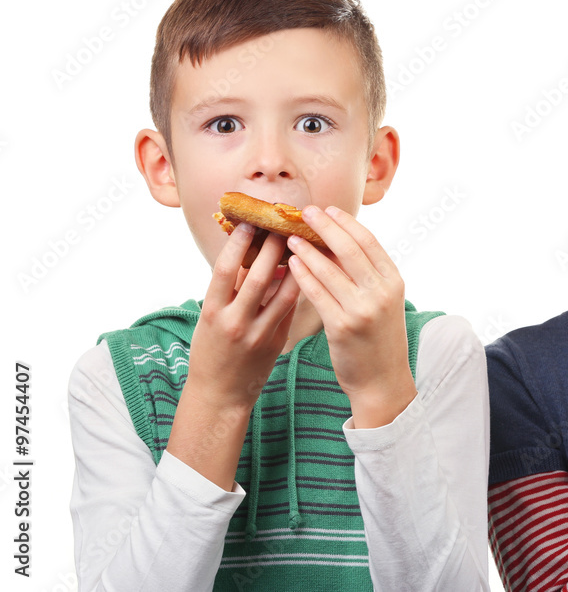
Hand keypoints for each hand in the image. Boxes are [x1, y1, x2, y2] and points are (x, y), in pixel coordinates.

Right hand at [167, 223, 299, 488]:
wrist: (219, 394)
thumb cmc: (212, 349)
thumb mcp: (211, 317)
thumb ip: (229, 290)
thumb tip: (249, 254)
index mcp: (212, 311)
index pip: (224, 270)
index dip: (237, 244)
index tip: (249, 222)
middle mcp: (234, 321)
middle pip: (256, 277)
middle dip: (271, 248)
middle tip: (284, 224)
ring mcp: (256, 334)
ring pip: (281, 293)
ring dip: (294, 266)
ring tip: (303, 242)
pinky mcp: (275, 342)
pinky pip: (290, 310)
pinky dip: (298, 288)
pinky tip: (309, 271)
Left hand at [287, 206, 411, 428]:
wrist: (382, 380)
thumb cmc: (379, 338)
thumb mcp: (383, 302)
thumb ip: (367, 275)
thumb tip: (337, 242)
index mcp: (394, 281)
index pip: (369, 241)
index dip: (346, 222)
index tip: (328, 209)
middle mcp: (381, 292)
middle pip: (349, 249)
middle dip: (325, 226)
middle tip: (305, 211)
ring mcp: (362, 309)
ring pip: (329, 269)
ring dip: (307, 249)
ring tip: (290, 236)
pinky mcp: (342, 326)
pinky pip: (317, 293)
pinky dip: (302, 275)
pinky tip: (290, 264)